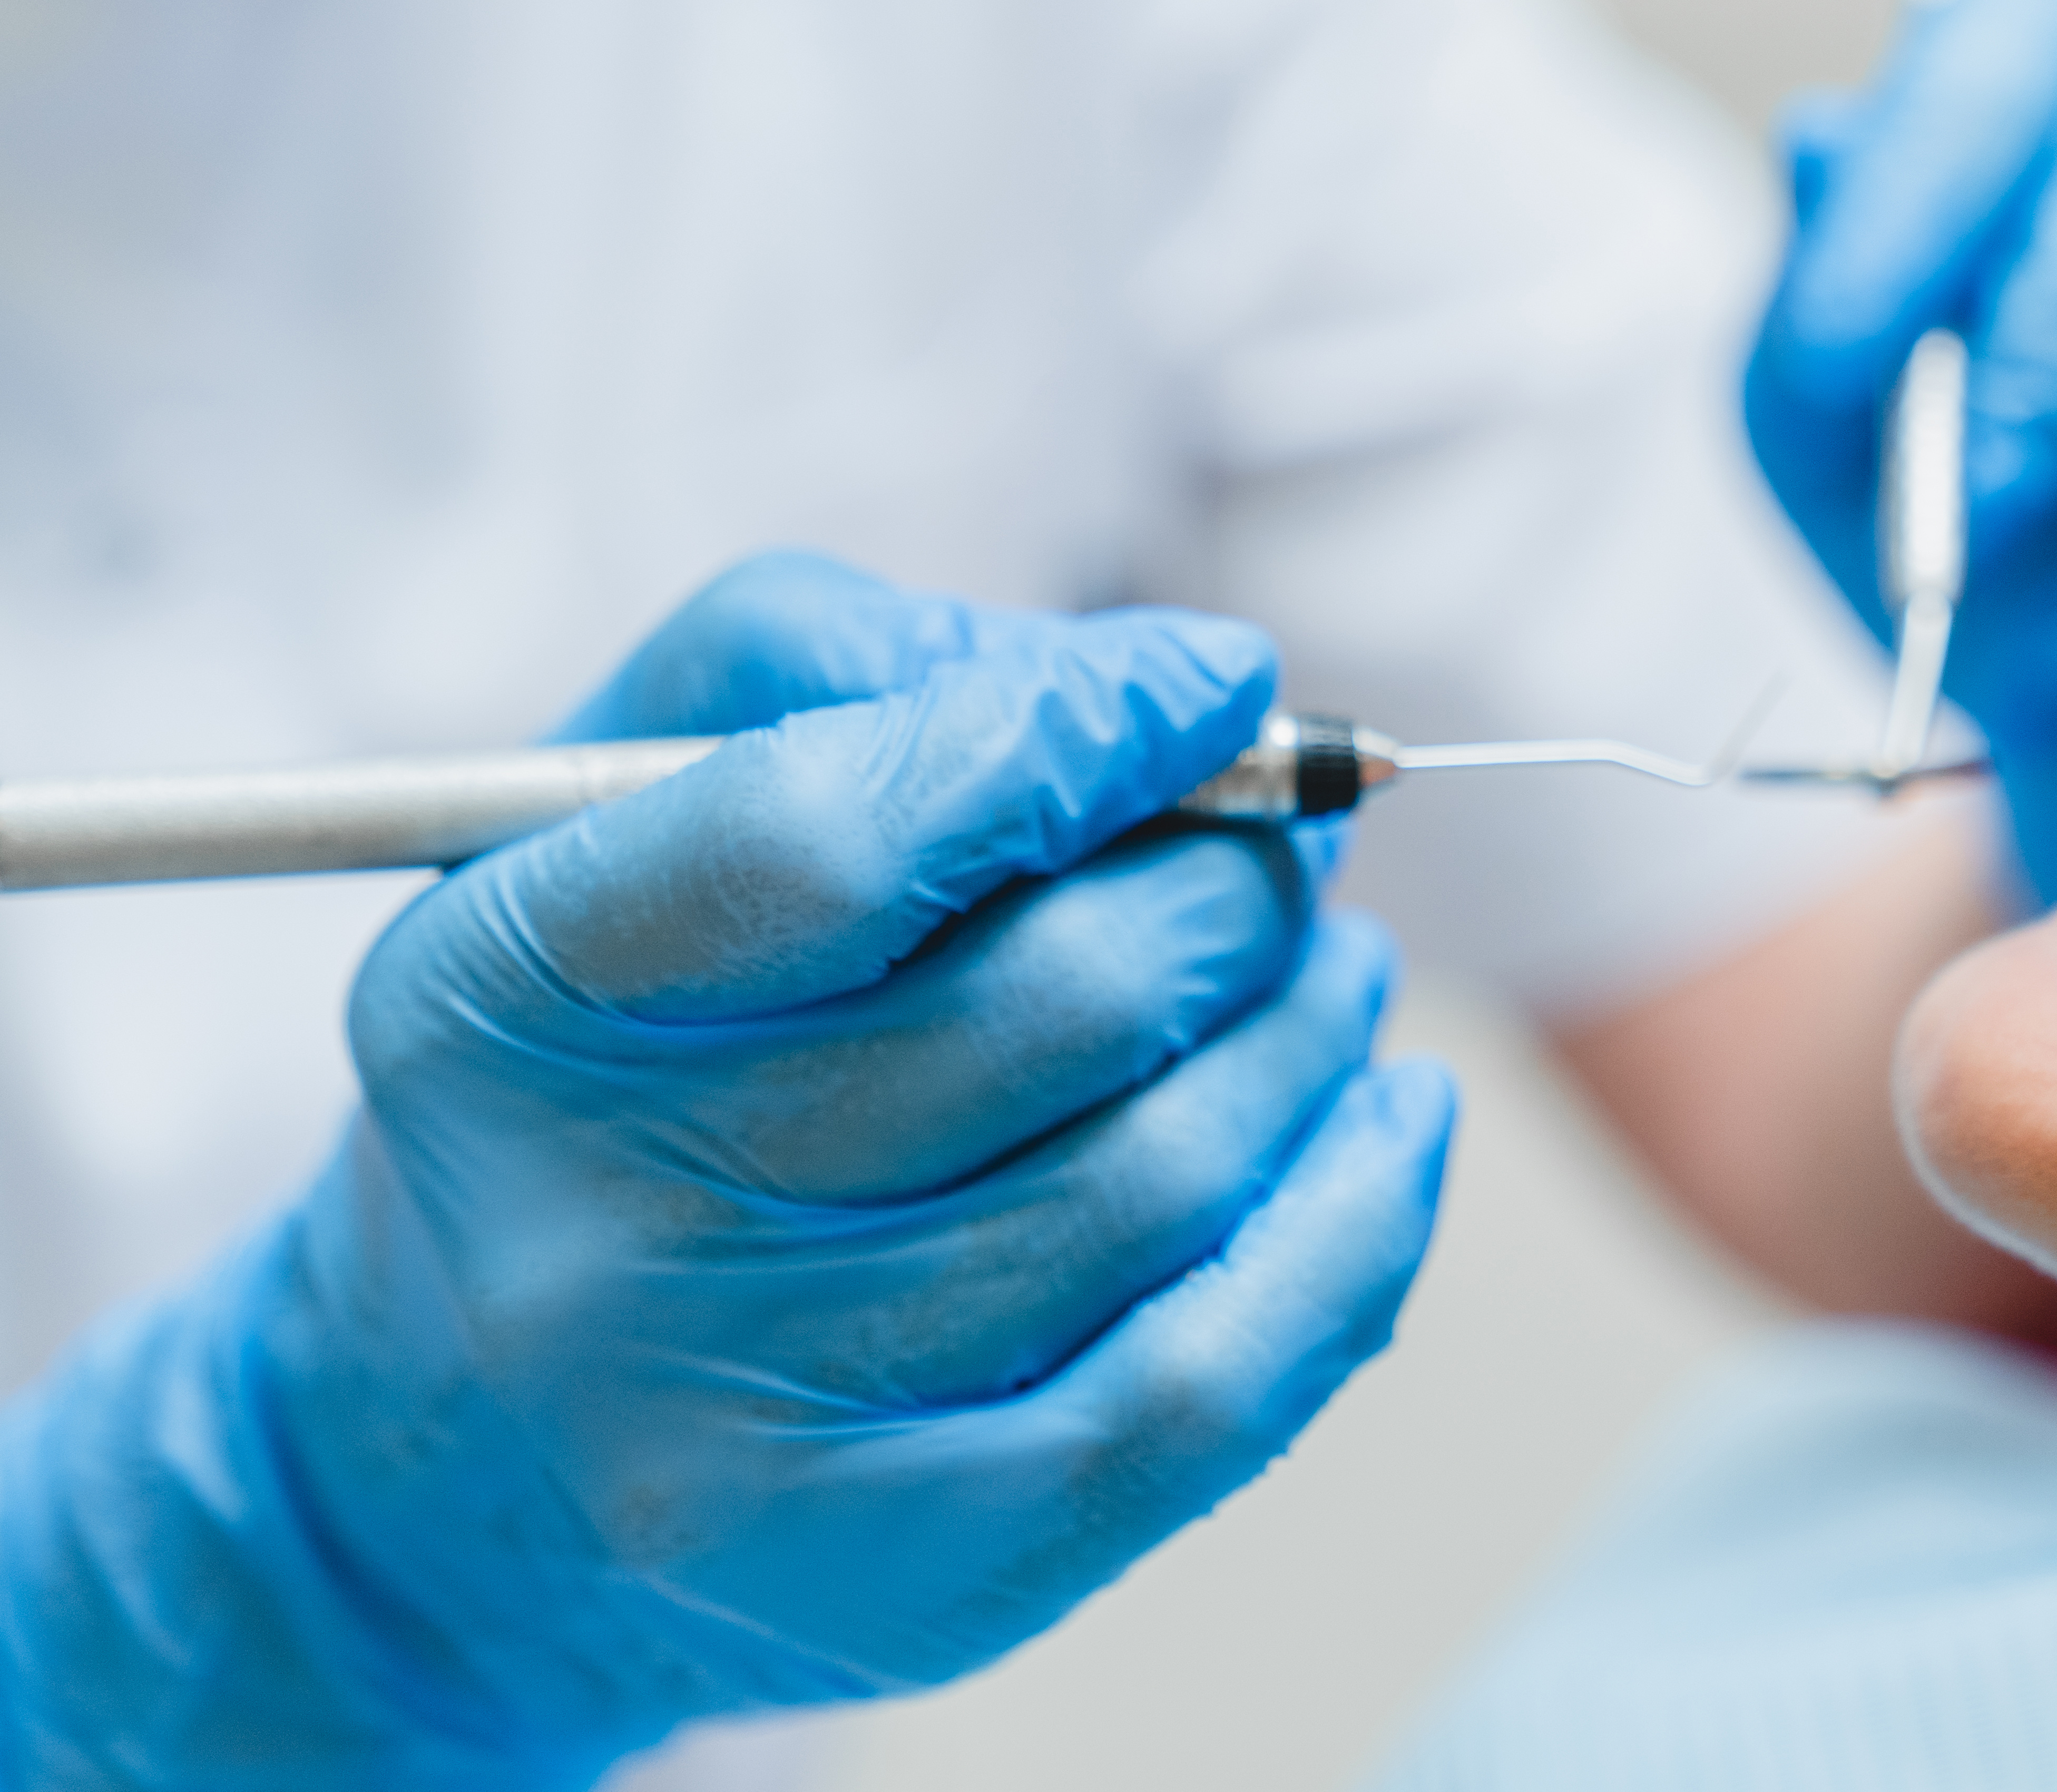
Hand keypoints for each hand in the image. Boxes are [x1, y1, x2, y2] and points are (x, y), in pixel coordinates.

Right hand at [0, 553, 1451, 1786]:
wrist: (472, 1435)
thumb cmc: (619, 1045)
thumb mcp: (639, 796)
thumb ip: (872, 675)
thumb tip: (1167, 691)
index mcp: (506, 995)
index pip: (833, 832)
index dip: (1082, 730)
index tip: (1223, 682)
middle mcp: (595, 1231)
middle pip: (1052, 998)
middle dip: (1235, 887)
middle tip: (1288, 851)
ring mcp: (746, 1426)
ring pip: (1165, 1175)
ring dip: (1309, 1032)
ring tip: (1329, 965)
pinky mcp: (901, 1577)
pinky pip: (1208, 1389)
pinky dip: (1352, 1225)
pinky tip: (1389, 1117)